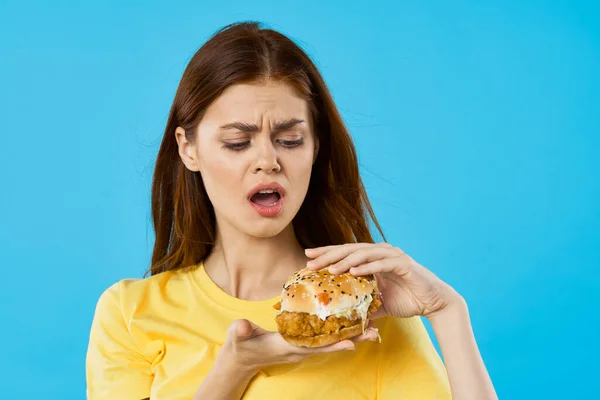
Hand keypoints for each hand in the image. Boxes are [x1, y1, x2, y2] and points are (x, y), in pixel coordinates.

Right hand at [218, 319, 379, 373]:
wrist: (241, 358)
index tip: (350, 342)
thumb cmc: (240, 345)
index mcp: (285, 346)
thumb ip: (241, 331)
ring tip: (370, 328)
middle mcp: (297, 349)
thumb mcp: (238, 337)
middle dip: (349, 340)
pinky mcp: (301, 343)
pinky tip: (350, 325)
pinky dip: (338, 333)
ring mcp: (300, 347)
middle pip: (327, 345)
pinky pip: (323, 338)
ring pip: (329, 342)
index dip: (330, 344)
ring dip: (349, 336)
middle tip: (371, 333)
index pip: (311, 346)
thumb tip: (242, 326)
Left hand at [305, 243, 462, 319]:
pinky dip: (367, 266)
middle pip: (349, 250)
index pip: (344, 253)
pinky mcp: (403, 264)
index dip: (326, 253)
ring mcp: (392, 256)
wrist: (433, 303)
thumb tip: (343, 319)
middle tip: (310, 261)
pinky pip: (382, 263)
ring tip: (329, 269)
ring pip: (363, 254)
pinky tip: (353, 271)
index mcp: (372, 257)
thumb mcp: (378, 303)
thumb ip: (362, 305)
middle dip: (328, 255)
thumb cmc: (406, 299)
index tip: (307, 257)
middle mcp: (380, 252)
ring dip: (345, 260)